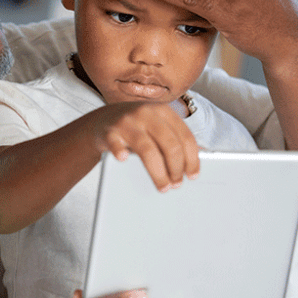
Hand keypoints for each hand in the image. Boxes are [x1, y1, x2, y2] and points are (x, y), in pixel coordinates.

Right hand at [83, 102, 199, 190]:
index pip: (185, 137)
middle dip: (176, 168)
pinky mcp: (109, 131)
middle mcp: (147, 114)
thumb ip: (175, 139)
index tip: (192, 175)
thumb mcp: (157, 126)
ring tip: (163, 186)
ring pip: (148, 150)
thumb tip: (194, 163)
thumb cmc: (136, 127)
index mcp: (163, 112)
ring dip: (158, 173)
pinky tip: (123, 159)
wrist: (104, 120)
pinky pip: (116, 144)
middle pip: (169, 145)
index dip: (191, 159)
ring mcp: (127, 122)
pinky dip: (120, 151)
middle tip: (176, 183)